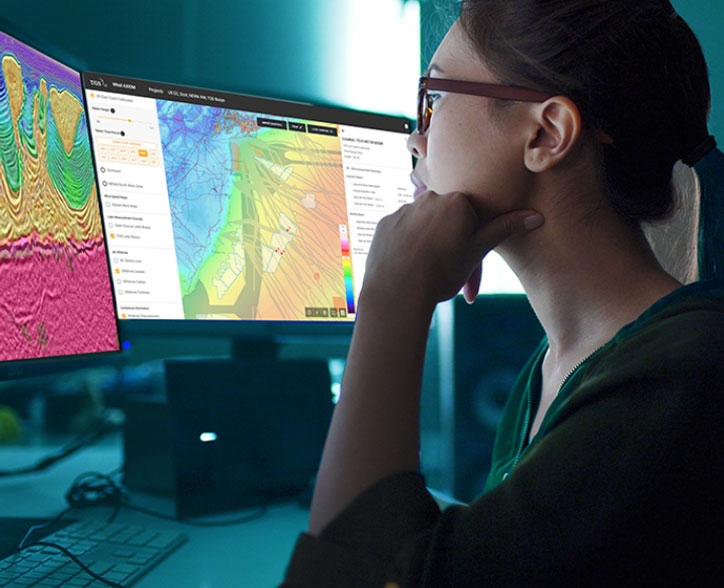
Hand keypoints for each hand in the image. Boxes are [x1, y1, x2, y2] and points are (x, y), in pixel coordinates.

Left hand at [362, 190, 543, 308]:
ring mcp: (403, 211)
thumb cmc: (442, 271)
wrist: (398, 290)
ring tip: (427, 274)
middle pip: (445, 219)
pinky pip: (401, 233)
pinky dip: (406, 248)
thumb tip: (536, 216)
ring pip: (423, 226)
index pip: (471, 215)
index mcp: (456, 201)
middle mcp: (428, 199)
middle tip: (448, 272)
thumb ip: (505, 229)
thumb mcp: (478, 251)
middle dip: (450, 243)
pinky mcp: (384, 225)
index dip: (471, 240)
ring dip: (428, 245)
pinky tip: (408, 268)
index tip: (466, 262)